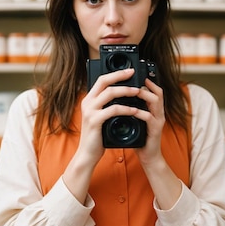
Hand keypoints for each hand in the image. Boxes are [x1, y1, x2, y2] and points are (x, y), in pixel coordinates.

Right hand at [63, 68, 143, 203]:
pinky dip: (125, 108)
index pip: (101, 80)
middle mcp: (87, 102)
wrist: (87, 154)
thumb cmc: (97, 136)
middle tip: (134, 74)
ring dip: (125, 91)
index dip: (115, 74)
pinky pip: (112, 110)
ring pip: (109, 94)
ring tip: (137, 91)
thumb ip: (108, 106)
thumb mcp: (101, 117)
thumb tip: (123, 95)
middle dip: (120, 76)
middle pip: (104, 81)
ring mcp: (90, 111)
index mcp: (89, 100)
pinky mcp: (94, 121)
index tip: (129, 71)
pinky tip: (134, 110)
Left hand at [133, 77, 164, 164]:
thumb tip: (117, 97)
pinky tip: (131, 110)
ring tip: (133, 91)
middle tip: (133, 78)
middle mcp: (158, 113)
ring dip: (144, 95)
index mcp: (153, 109)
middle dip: (146, 84)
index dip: (146, 80)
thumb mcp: (135, 120)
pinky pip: (149, 118)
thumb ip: (131, 109)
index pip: (154, 89)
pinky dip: (140, 112)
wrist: (148, 157)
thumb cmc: (139, 138)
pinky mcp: (155, 130)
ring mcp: (158, 121)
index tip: (133, 74)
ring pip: (156, 102)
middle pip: (158, 92)